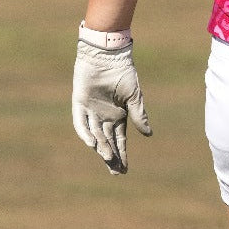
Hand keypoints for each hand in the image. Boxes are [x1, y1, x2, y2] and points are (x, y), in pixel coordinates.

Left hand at [72, 39, 152, 173]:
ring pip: (96, 135)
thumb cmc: (123, 73)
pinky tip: (92, 143)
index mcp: (118, 116)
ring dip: (102, 147)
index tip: (124, 170)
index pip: (119, 140)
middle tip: (116, 173)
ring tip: (108, 158)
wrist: (107, 55)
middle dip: (112, 157)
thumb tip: (148, 134)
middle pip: (107, 141)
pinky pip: (80, 123)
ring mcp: (91, 112)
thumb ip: (139, 115)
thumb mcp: (134, 96)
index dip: (122, 154)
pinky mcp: (79, 105)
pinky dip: (85, 133)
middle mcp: (104, 117)